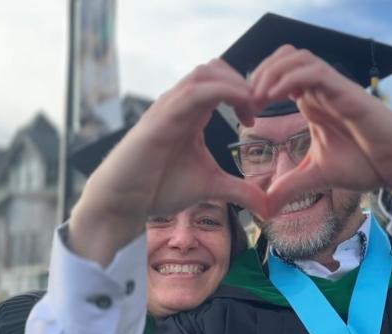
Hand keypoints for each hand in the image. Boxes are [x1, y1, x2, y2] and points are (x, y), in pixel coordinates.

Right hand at [70, 59, 267, 264]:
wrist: (122, 201)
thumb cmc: (158, 188)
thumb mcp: (210, 187)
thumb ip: (240, 191)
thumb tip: (269, 207)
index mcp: (191, 113)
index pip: (221, 82)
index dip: (245, 91)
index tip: (257, 118)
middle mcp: (179, 104)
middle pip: (215, 68)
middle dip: (243, 82)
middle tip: (260, 109)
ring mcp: (168, 108)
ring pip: (205, 73)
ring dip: (235, 84)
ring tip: (252, 108)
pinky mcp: (160, 118)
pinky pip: (193, 92)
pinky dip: (222, 92)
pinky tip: (240, 111)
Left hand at [249, 45, 391, 214]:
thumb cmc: (366, 164)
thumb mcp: (317, 176)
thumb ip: (289, 187)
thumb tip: (265, 208)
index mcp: (312, 102)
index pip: (278, 75)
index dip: (256, 87)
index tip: (244, 114)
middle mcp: (321, 89)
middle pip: (283, 57)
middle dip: (259, 73)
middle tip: (246, 103)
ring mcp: (333, 88)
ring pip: (297, 57)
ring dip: (271, 72)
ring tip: (257, 98)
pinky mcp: (346, 92)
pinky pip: (314, 71)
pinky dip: (289, 78)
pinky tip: (274, 97)